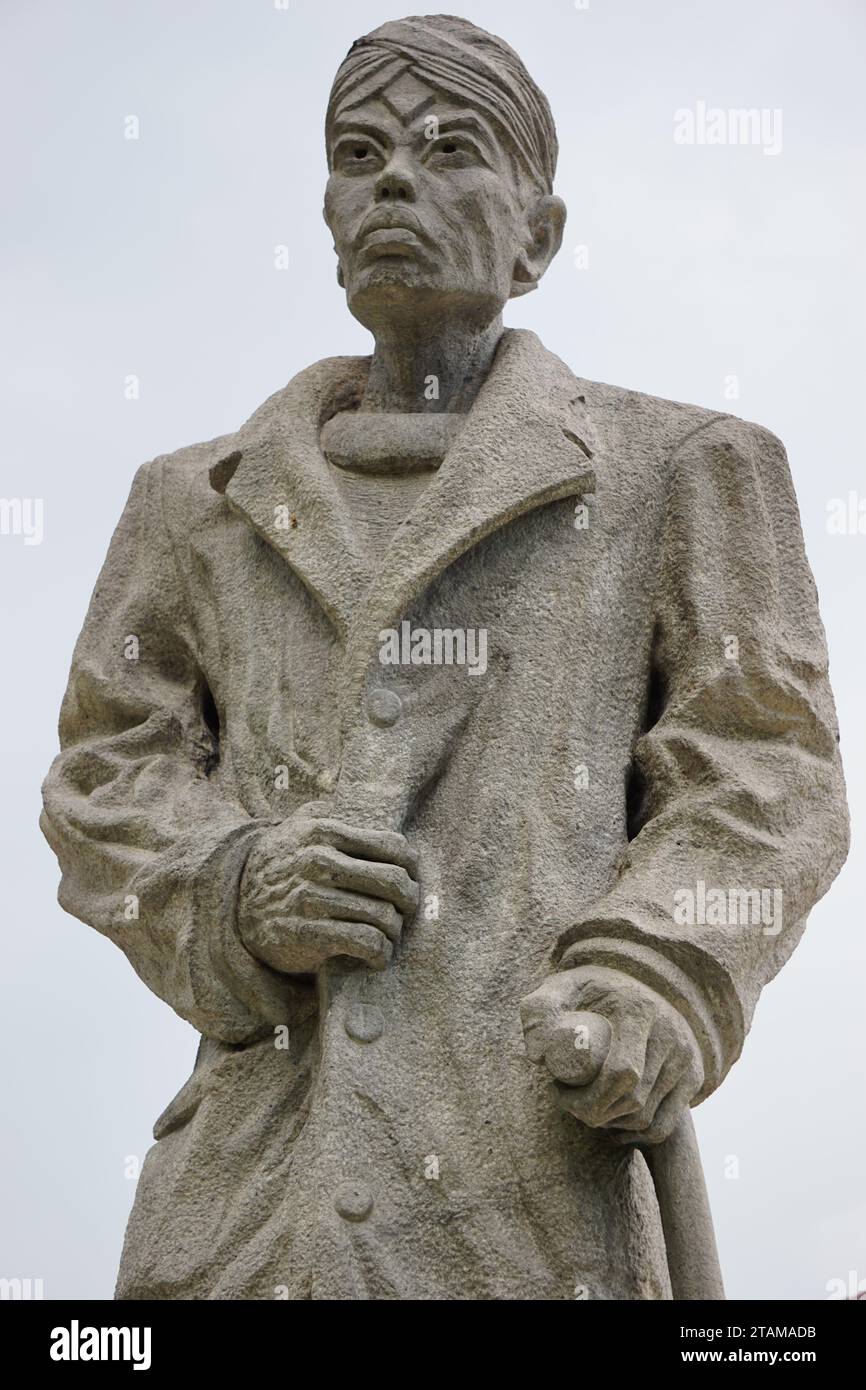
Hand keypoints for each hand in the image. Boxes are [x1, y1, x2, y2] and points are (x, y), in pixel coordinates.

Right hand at [238, 807, 418, 973]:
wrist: (237, 906)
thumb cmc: (281, 866)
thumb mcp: (296, 827)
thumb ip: (327, 811)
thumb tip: (368, 805)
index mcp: (323, 832)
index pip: (392, 846)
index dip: (411, 866)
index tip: (412, 879)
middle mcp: (318, 861)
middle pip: (394, 881)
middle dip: (410, 900)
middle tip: (407, 911)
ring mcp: (312, 898)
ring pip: (383, 915)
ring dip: (395, 931)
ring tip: (390, 934)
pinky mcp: (308, 932)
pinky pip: (365, 942)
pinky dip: (381, 953)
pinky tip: (377, 954)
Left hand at [519, 965, 703, 1143]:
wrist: (638, 981)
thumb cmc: (591, 990)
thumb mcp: (560, 988)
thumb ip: (539, 1011)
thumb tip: (539, 1055)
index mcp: (639, 1010)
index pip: (622, 1073)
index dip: (587, 1098)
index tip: (558, 1092)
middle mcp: (670, 1033)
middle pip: (635, 1100)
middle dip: (595, 1114)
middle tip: (569, 1104)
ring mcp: (686, 1056)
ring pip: (649, 1117)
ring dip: (613, 1124)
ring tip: (587, 1107)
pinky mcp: (693, 1075)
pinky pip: (666, 1123)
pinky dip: (638, 1134)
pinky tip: (613, 1128)